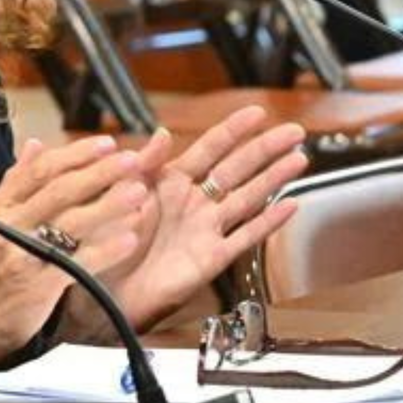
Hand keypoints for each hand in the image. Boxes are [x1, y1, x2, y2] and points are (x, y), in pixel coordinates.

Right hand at [0, 135, 147, 361]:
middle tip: (132, 160)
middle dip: (99, 171)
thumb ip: (16, 182)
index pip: (41, 169)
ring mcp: (21, 254)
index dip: (76, 154)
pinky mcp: (36, 285)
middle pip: (59, 189)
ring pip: (71, 222)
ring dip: (109, 204)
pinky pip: (77, 262)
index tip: (106, 144)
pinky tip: (129, 239)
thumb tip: (36, 144)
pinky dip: (105, 249)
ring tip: (139, 192)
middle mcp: (8, 224)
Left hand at [58, 106, 307, 338]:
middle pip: (237, 168)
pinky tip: (288, 206)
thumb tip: (161, 133)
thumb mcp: (121, 193)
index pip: (210, 148)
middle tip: (293, 131)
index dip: (234, 129)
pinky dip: (269, 221)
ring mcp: (205, 228)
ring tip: (299, 159)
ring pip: (248, 197)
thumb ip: (144, 163)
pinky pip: (246, 236)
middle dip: (266, 148)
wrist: (103, 290)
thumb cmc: (103, 242)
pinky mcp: (212, 256)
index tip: (256, 113)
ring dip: (274, 178)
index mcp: (169, 182)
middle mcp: (192, 202)